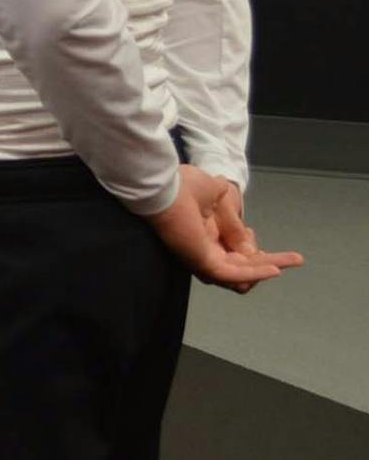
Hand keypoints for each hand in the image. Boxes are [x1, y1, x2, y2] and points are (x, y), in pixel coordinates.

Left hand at [147, 163, 303, 292]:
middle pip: (241, 266)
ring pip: (240, 273)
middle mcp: (204, 249)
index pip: (234, 252)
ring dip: (266, 268)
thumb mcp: (219, 197)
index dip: (252, 248)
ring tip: (290, 262)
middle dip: (269, 262)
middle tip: (294, 259)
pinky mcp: (202, 261)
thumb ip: (234, 218)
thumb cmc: (184, 186)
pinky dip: (254, 273)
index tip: (255, 234)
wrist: (165, 185)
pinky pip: (232, 274)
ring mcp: (202, 257)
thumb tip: (248, 238)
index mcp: (205, 235)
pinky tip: (275, 269)